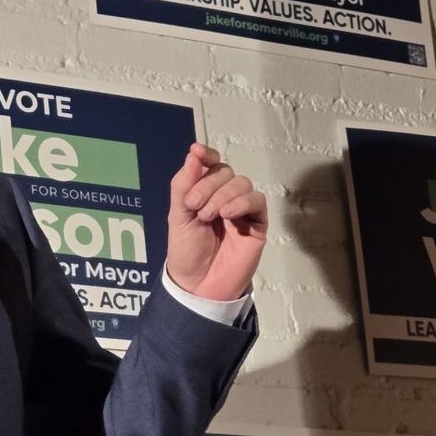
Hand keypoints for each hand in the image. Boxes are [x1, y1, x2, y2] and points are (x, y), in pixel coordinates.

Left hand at [164, 144, 266, 301]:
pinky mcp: (257, 223)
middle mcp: (224, 197)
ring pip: (241, 183)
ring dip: (222, 195)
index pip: (211, 165)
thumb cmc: (187, 252)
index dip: (206, 155)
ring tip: (209, 216)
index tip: (197, 151)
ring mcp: (242, 210)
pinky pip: (257, 201)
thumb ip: (184, 186)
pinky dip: (241, 202)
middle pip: (225, 172)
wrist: (198, 284)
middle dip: (208, 185)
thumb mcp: (178, 216)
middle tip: (194, 207)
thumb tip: (193, 154)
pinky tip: (227, 215)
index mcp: (204, 193)